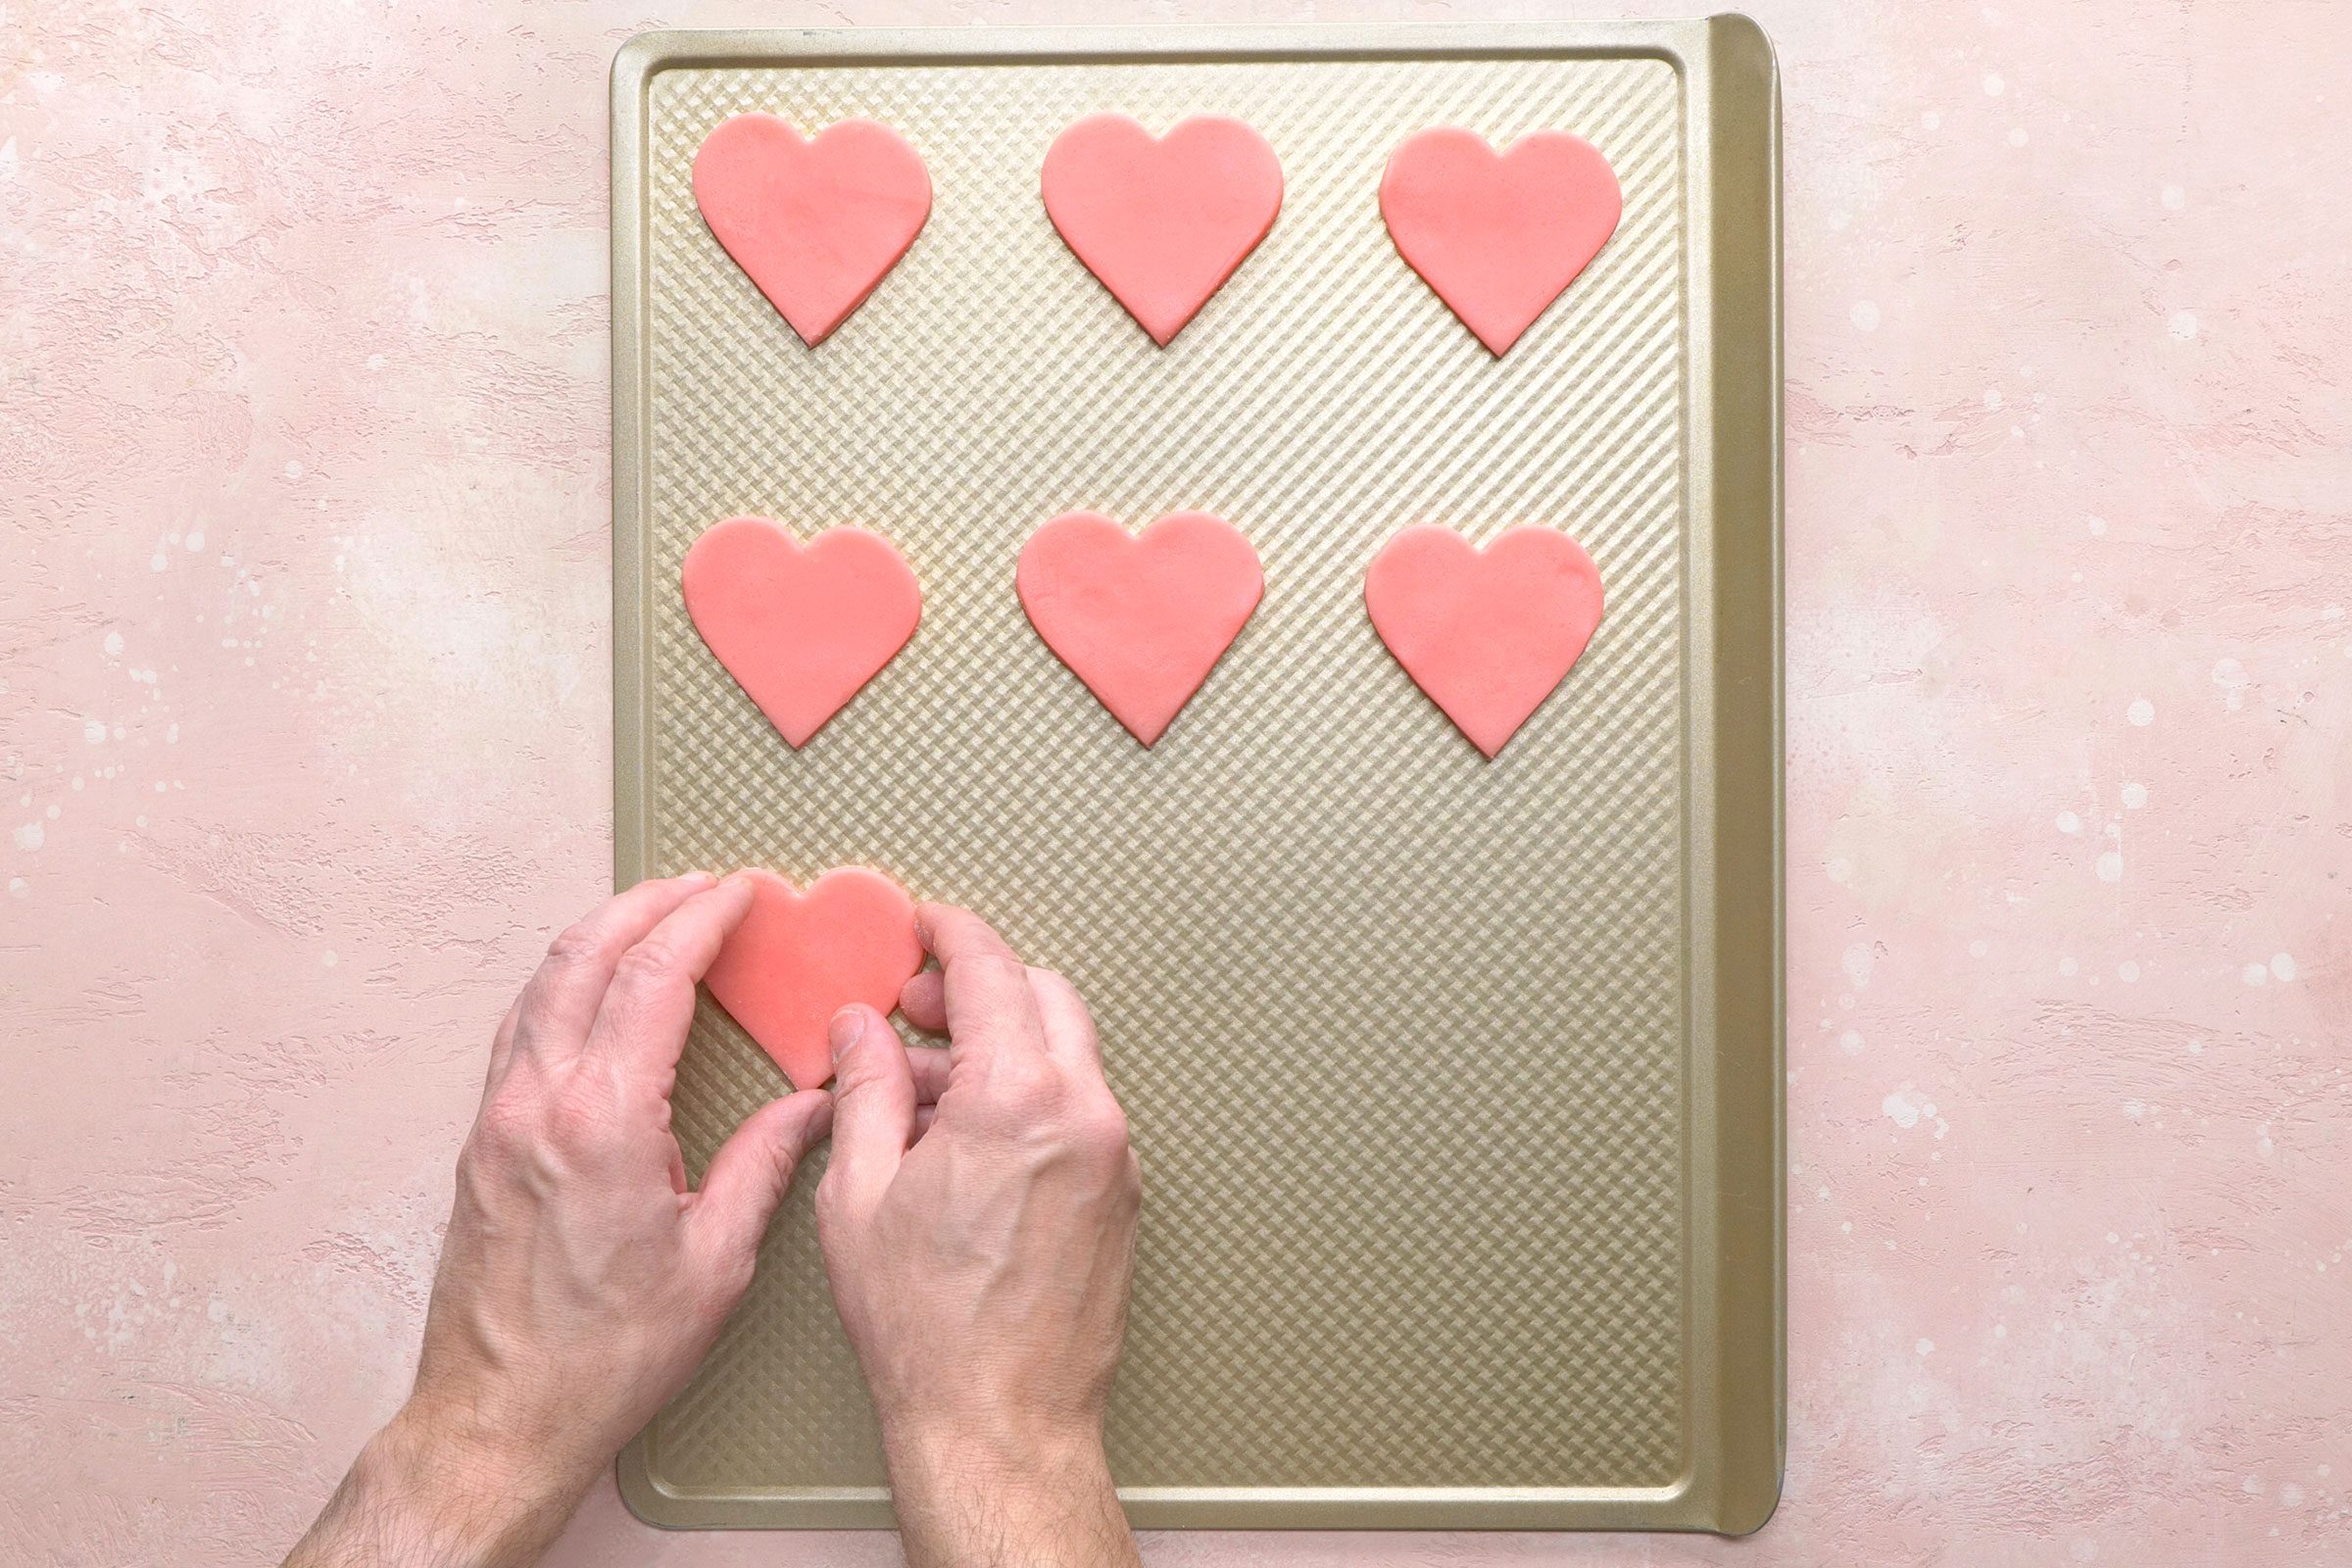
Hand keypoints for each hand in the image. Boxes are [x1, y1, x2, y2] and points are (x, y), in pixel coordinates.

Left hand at [285, 873, 832, 1567]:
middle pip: (583, 957)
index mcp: (603, 1121)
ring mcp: (497, 1119)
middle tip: (700, 886)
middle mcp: (536, 1103)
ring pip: (540, 986)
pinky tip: (595, 993)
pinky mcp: (479, 1143)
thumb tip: (812, 1105)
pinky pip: (520, 1030)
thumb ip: (764, 1165)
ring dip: (598, 937)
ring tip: (652, 919)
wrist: (500, 1417)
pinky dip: (562, 985)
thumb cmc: (605, 1355)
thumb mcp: (714, 1263)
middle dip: (646, 904)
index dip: (701, 920)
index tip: (739, 892)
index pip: (652, 978)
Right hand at [818, 903, 1142, 1567]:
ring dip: (1001, 1048)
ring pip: (1065, 1055)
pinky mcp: (1122, 1193)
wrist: (1000, 1420)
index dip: (950, 934)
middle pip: (1042, 998)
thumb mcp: (859, 1194)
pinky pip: (1077, 1110)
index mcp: (1019, 1100)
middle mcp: (1085, 1115)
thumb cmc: (929, 1330)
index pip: (991, 970)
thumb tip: (862, 1032)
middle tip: (915, 1010)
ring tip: (923, 1095)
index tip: (925, 925)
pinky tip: (968, 1141)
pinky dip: (1028, 1097)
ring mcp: (1114, 1155)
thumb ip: (865, 1091)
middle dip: (977, 988)